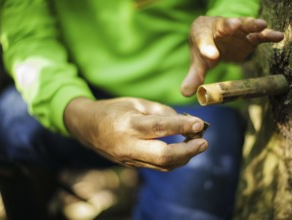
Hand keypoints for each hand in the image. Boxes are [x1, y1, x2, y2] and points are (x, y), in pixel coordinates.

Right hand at [64, 97, 207, 170]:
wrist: (87, 127)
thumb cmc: (114, 110)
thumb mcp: (137, 103)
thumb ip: (162, 112)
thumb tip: (186, 122)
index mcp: (128, 125)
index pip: (159, 128)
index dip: (182, 126)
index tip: (200, 123)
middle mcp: (128, 146)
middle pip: (163, 156)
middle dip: (188, 151)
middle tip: (204, 142)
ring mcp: (129, 159)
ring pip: (163, 165)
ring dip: (184, 157)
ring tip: (197, 145)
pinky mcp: (132, 165)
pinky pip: (157, 166)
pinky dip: (174, 160)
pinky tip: (183, 150)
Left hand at [181, 16, 283, 95]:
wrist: (214, 36)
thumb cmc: (204, 48)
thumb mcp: (198, 62)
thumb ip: (194, 76)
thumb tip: (185, 94)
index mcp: (202, 33)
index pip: (202, 39)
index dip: (206, 47)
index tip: (211, 57)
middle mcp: (220, 28)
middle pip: (225, 25)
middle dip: (230, 25)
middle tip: (235, 25)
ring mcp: (236, 32)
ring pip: (245, 25)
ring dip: (252, 25)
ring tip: (261, 25)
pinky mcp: (249, 37)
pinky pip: (259, 35)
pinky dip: (268, 35)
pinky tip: (278, 36)